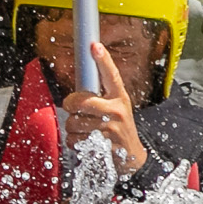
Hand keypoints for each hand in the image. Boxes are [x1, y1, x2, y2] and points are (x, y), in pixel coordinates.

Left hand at [60, 41, 148, 175]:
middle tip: (73, 108)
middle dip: (70, 105)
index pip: (111, 75)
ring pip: (73, 122)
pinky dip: (74, 141)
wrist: (132, 157)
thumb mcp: (117, 107)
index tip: (95, 46)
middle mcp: (117, 111)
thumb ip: (100, 96)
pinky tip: (86, 141)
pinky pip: (74, 139)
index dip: (103, 60)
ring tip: (85, 128)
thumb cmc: (119, 127)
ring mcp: (110, 129)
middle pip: (80, 101)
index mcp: (120, 97)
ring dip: (73, 127)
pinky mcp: (103, 146)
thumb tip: (78, 87)